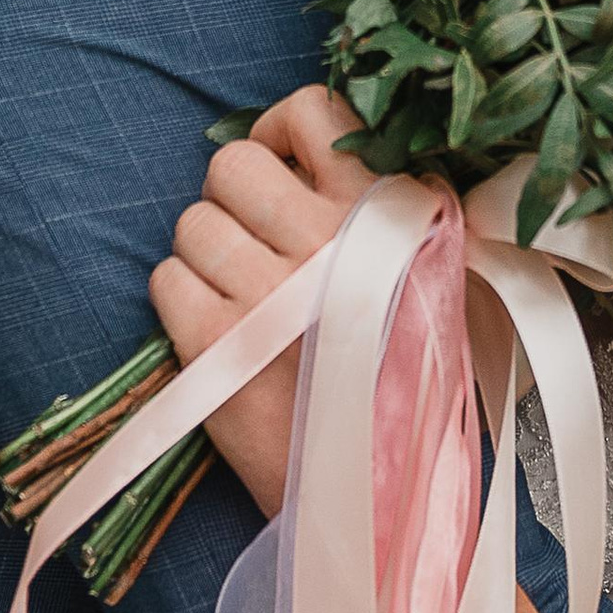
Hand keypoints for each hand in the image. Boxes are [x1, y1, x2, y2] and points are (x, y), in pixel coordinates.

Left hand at [149, 89, 377, 515]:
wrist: (386, 501)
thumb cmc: (415, 387)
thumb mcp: (446, 281)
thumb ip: (408, 211)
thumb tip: (337, 154)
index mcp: (393, 212)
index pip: (310, 111)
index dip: (280, 134)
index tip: (283, 170)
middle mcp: (332, 240)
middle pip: (231, 165)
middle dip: (233, 201)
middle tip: (254, 247)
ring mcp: (271, 292)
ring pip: (192, 222)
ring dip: (206, 257)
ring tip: (244, 302)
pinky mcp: (219, 345)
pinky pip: (166, 279)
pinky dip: (182, 303)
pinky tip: (221, 336)